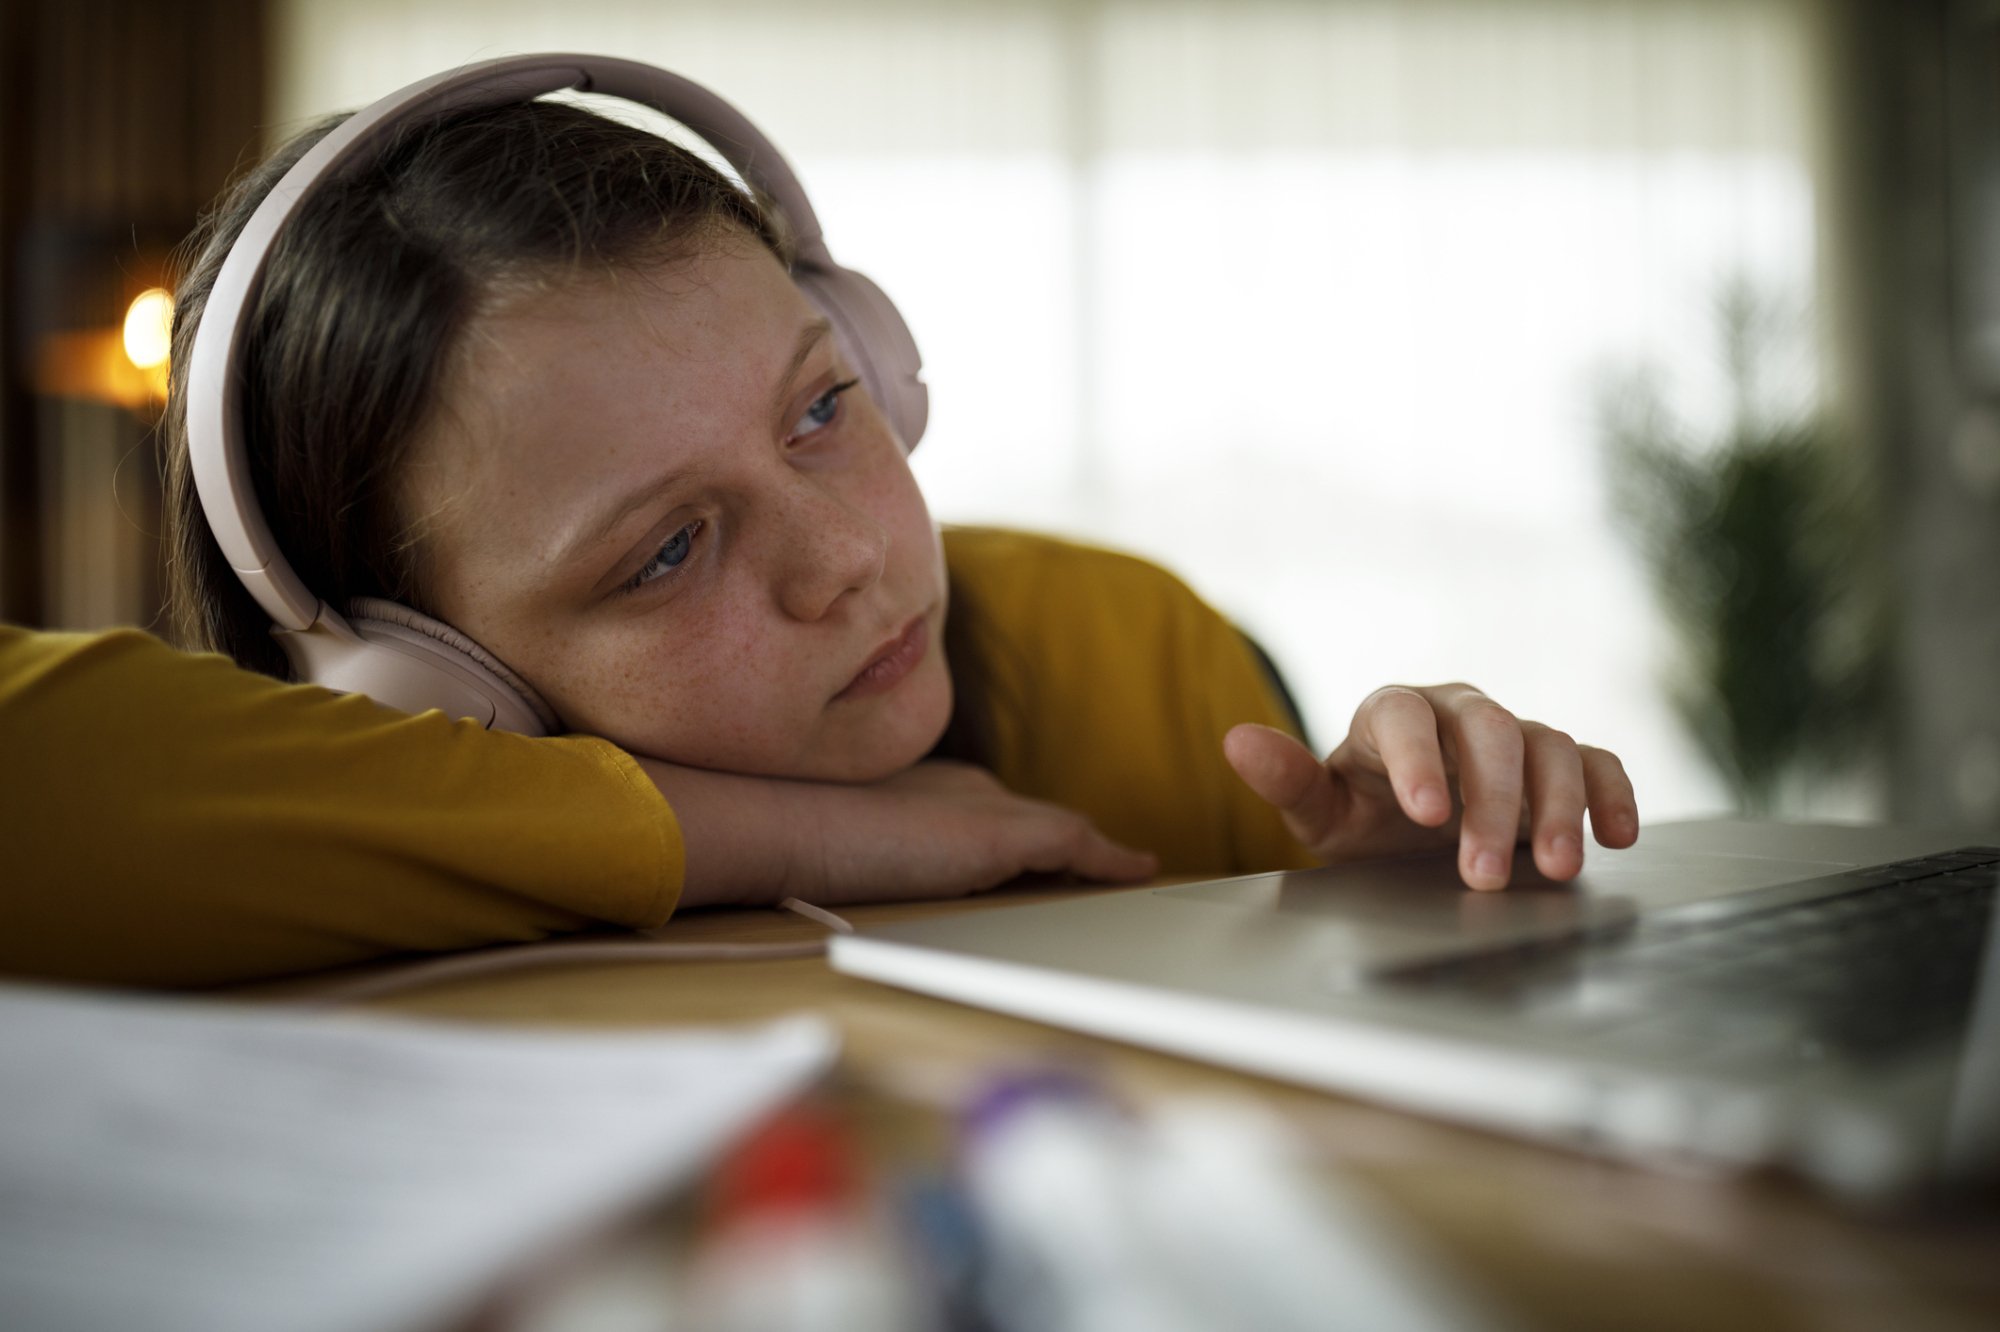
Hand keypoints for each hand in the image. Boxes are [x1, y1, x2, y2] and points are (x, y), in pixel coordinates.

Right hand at [640, 758, 1157, 908]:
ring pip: (1061, 831)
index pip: (992, 810)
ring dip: (1096, 854)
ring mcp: (986, 808)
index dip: (1025, 830)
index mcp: (929, 789)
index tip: (1050, 848)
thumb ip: (868, 845)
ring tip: (1133, 871)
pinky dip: (1109, 857)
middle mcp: (966, 791)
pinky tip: (1139, 871)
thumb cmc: (794, 835)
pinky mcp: (1002, 834)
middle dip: (1069, 842)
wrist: (787, 822)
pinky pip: (1077, 846)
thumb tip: (847, 866)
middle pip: (1034, 819)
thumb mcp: (841, 838)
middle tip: (1110, 862)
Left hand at [1224, 683, 1637, 889]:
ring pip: (1549, 744)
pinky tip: (1619, 836)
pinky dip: (1612, 793)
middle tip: (1484, 871)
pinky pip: (1595, 762)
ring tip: (1554, 870)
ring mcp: (1513, 734)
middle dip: (1493, 801)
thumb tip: (1237, 742)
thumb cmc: (1361, 817)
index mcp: (1392, 714)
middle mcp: (1457, 713)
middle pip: (1489, 730)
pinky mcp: (1558, 763)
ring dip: (1557, 807)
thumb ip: (1286, 780)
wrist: (1407, 834)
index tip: (1425, 814)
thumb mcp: (1320, 812)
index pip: (1405, 716)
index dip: (1418, 759)